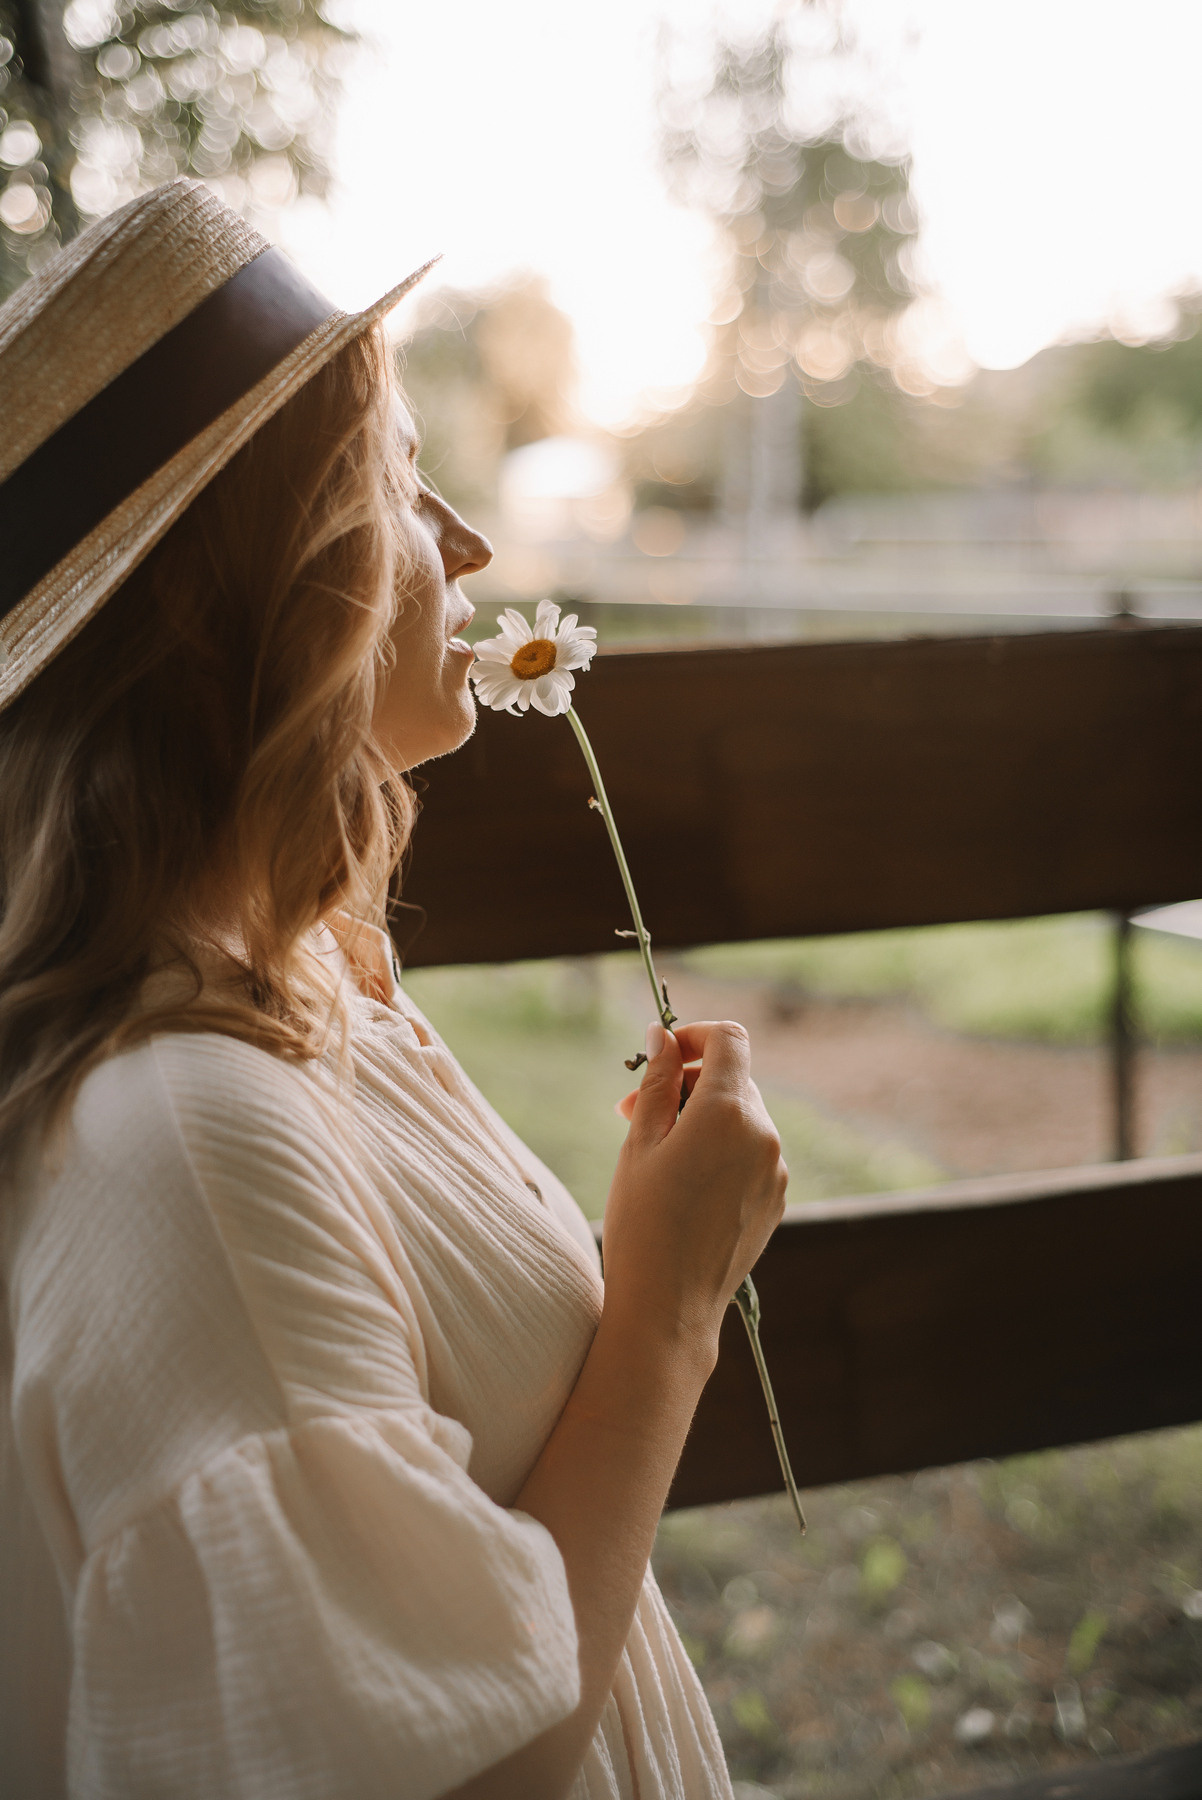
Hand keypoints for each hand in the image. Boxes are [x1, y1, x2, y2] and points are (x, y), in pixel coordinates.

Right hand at [602, 1021, 787, 1351]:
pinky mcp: (776, 1198)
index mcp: (728, 1113)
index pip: (730, 1040)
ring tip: (654, 1154)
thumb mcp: (640, 1143)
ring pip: (741, 1118)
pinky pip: (750, 1154)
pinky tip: (683, 1183)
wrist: (670, 1307)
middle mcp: (763, 1135)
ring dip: (701, 1120)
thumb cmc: (643, 1223)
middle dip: (686, 1085)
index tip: (664, 1054)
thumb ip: (659, 1081)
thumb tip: (664, 1035)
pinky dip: (721, 1151)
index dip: (696, 1035)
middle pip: (732, 1081)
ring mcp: (776, 1170)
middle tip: (633, 1113)